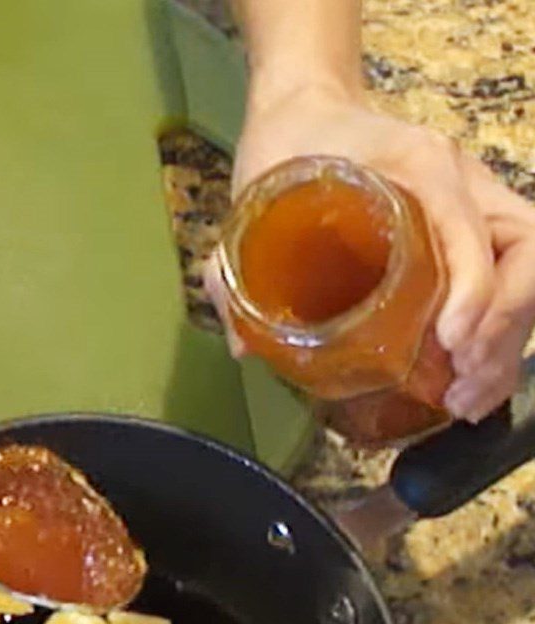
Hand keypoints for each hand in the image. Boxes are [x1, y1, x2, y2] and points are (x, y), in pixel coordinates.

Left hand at [207, 86, 534, 423]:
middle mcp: (461, 180)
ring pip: (528, 268)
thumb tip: (245, 350)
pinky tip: (471, 375)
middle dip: (500, 330)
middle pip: (523, 252)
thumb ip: (234, 267)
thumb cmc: (286, 148)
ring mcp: (474, 201)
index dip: (470, 287)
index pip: (465, 224)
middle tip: (457, 390)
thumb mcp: (253, 198)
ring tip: (465, 398)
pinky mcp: (471, 225)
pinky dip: (501, 330)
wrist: (310, 110)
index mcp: (414, 165)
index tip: (449, 342)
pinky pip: (513, 274)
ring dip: (508, 342)